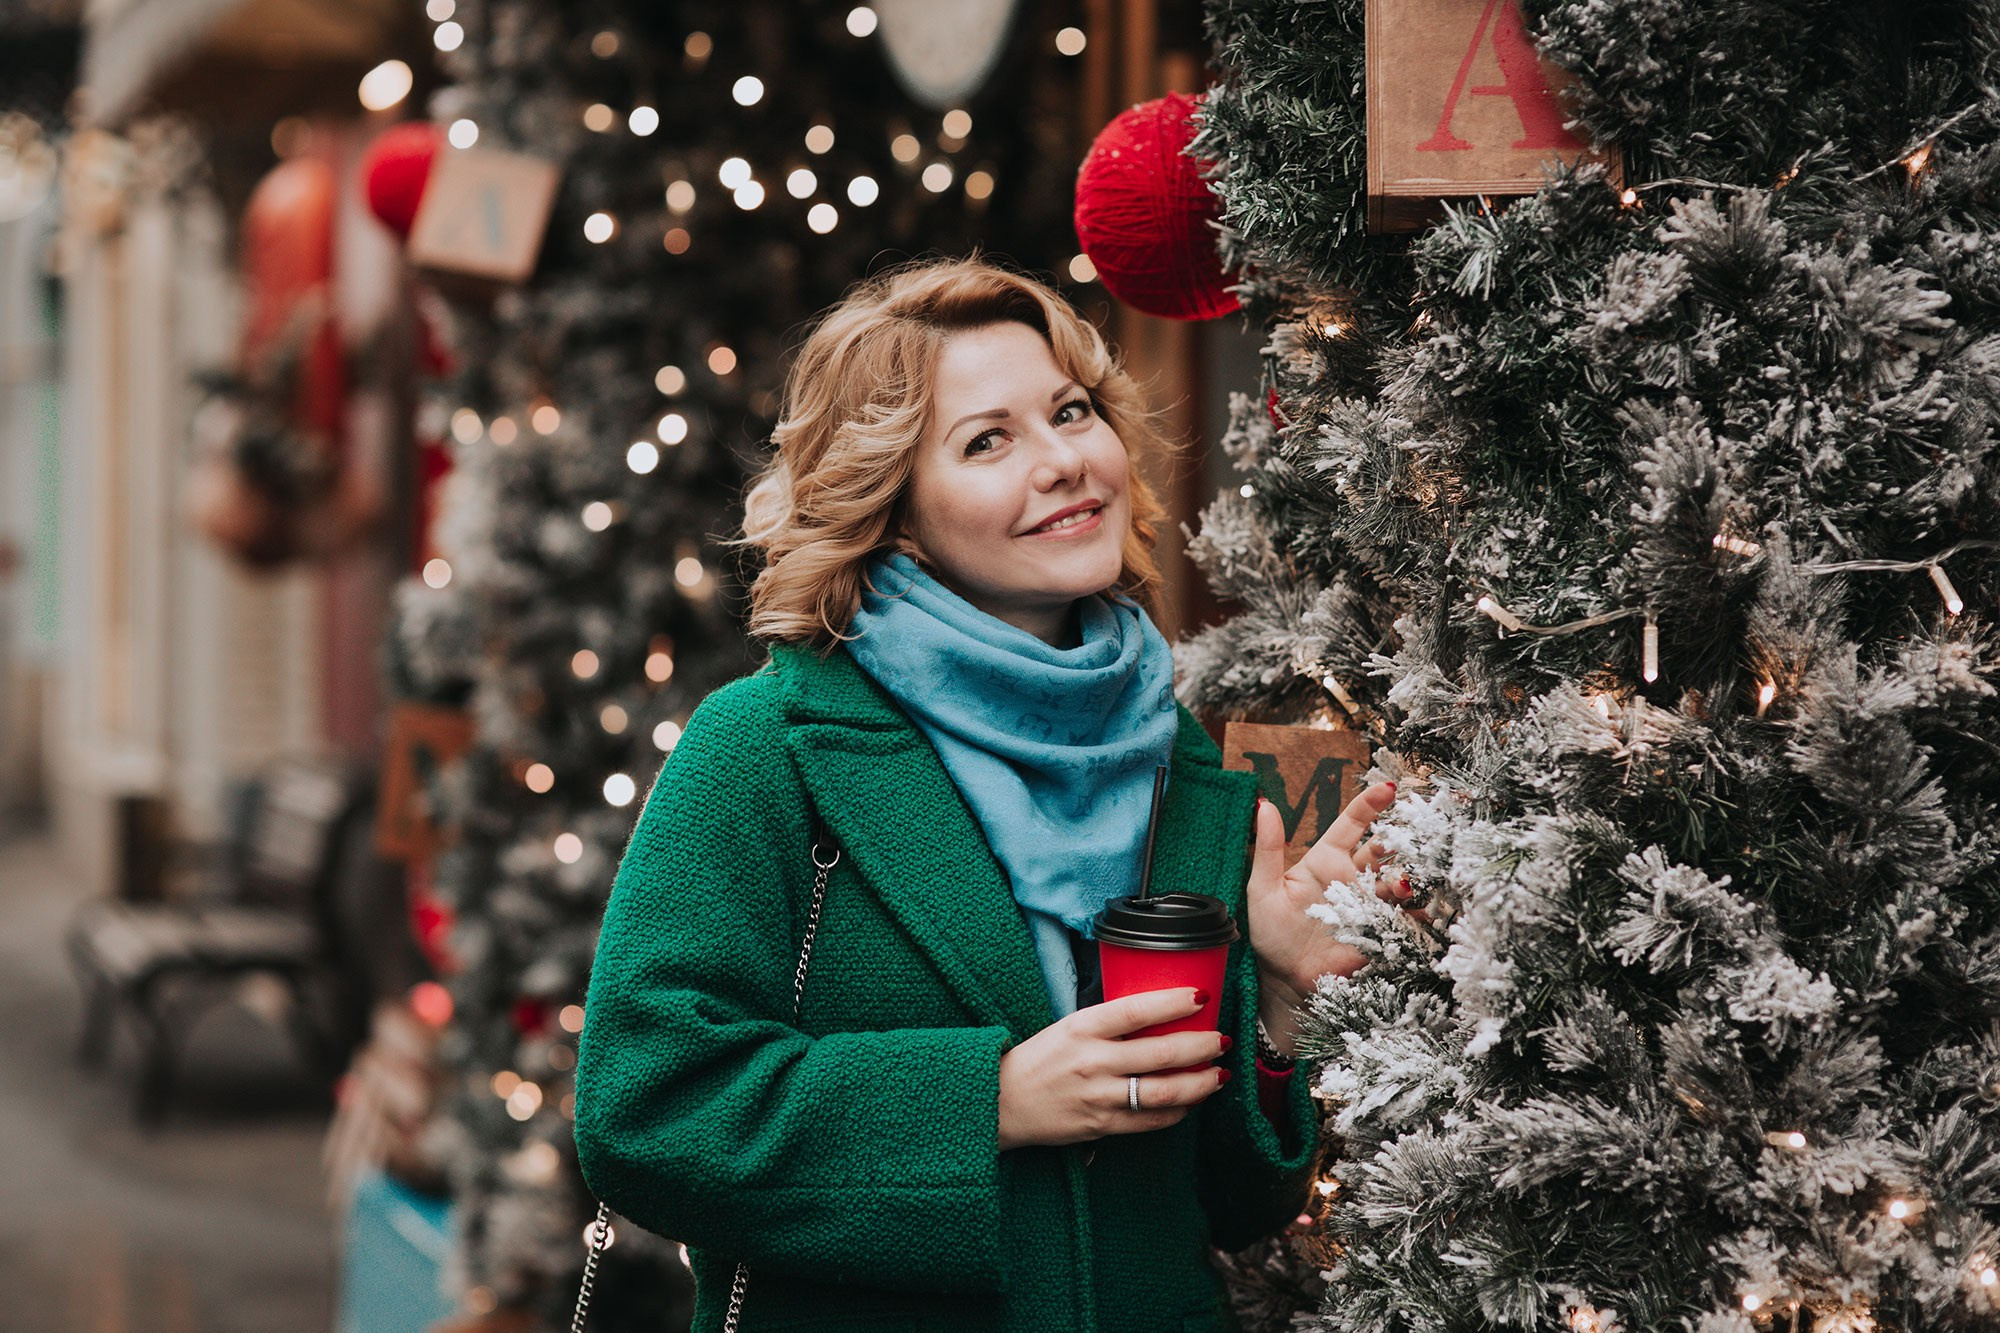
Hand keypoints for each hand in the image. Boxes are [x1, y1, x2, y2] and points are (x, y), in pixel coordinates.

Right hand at [997, 988, 1230, 1150]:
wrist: (1002, 1102)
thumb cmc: (1040, 1058)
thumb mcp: (1069, 1026)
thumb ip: (1109, 1023)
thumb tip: (1160, 1012)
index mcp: (1082, 1027)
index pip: (1136, 1010)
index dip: (1173, 1002)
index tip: (1201, 996)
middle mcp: (1092, 1061)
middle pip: (1160, 1052)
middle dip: (1201, 1046)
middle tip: (1221, 1040)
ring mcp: (1098, 1096)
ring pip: (1163, 1091)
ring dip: (1199, 1083)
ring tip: (1219, 1075)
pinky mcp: (1101, 1126)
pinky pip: (1151, 1121)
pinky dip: (1177, 1111)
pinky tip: (1190, 1102)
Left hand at [1246, 782, 1401, 1048]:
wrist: (1284, 981)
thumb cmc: (1270, 932)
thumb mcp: (1263, 888)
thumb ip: (1267, 848)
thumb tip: (1264, 804)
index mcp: (1327, 861)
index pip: (1352, 825)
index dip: (1369, 806)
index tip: (1387, 788)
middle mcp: (1353, 879)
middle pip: (1383, 852)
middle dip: (1398, 842)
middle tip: (1403, 840)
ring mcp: (1369, 907)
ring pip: (1397, 883)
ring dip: (1406, 879)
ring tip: (1403, 882)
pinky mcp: (1380, 934)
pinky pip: (1405, 920)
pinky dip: (1418, 914)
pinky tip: (1423, 911)